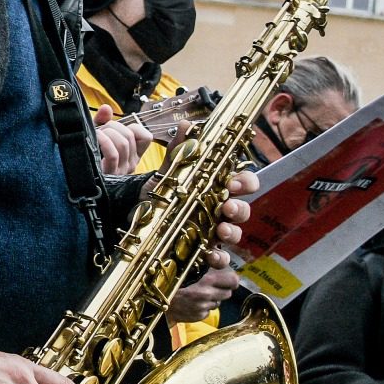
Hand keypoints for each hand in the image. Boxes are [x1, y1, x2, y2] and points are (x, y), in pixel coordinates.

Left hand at [94, 105, 152, 174]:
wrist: (77, 179)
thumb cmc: (89, 157)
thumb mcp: (98, 136)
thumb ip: (103, 121)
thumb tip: (106, 108)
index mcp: (133, 155)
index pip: (146, 137)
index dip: (133, 126)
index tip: (117, 127)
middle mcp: (131, 164)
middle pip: (130, 136)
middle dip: (113, 126)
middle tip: (100, 130)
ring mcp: (122, 171)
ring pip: (123, 143)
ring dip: (108, 133)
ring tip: (97, 135)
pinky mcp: (111, 176)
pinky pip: (113, 154)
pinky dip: (104, 142)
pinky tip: (96, 138)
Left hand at [139, 119, 257, 268]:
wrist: (138, 216)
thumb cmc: (163, 193)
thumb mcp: (168, 171)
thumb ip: (179, 150)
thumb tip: (187, 125)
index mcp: (217, 188)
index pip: (244, 183)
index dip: (245, 182)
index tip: (232, 183)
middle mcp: (220, 210)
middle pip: (243, 210)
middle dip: (239, 209)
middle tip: (226, 208)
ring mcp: (214, 232)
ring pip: (235, 233)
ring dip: (232, 232)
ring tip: (220, 231)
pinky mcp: (204, 251)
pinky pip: (220, 257)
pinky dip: (219, 258)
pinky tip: (210, 255)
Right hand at [167, 268, 240, 323]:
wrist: (155, 300)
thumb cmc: (169, 281)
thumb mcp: (187, 267)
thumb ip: (206, 266)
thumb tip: (219, 262)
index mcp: (207, 280)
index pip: (233, 280)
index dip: (230, 280)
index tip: (226, 279)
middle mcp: (207, 294)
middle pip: (227, 293)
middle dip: (221, 290)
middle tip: (210, 286)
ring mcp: (203, 307)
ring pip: (217, 303)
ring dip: (212, 299)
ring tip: (198, 294)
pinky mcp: (198, 316)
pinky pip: (207, 311)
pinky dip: (203, 308)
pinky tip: (192, 303)